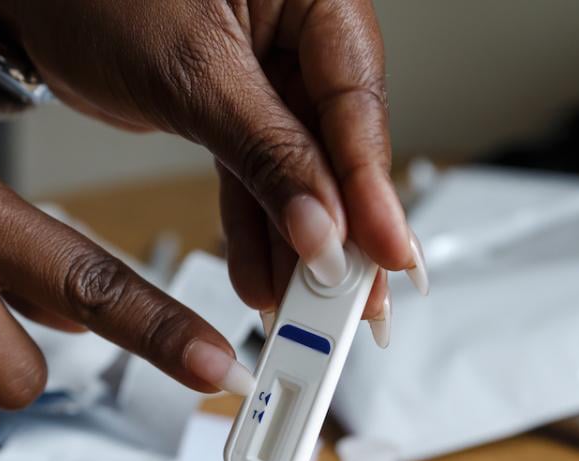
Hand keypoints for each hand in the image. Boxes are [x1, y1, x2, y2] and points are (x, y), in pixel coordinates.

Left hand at [0, 0, 428, 340]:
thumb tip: (321, 224)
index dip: (373, 188)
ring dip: (296, 244)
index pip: (358, 101)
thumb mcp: (194, 72)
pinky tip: (262, 277)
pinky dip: (254, 228)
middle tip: (350, 302)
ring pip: (295, 171)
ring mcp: (265, 75)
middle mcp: (299, 34)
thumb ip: (264, 149)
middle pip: (338, 145)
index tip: (384, 253)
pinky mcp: (226, 108)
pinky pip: (252, 175)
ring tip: (299, 307)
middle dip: (342, 229)